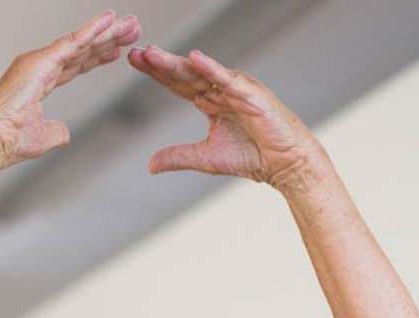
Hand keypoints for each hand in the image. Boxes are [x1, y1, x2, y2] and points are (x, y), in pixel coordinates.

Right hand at [0, 11, 141, 169]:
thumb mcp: (44, 137)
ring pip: (81, 43)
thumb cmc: (10, 142)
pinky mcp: (40, 61)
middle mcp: (39, 67)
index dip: (98, 57)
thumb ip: (57, 132)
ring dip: (108, 32)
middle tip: (132, 29)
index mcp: (39, 82)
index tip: (117, 51)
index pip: (75, 66)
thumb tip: (64, 134)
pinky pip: (73, 42)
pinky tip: (109, 19)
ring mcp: (39, 61)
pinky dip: (92, 29)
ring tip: (131, 24)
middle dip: (109, 40)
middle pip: (82, 50)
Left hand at [128, 45, 323, 189]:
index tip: (133, 60)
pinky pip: (227, 78)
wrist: (285, 165)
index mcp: (211, 102)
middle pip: (184, 74)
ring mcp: (236, 88)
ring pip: (201, 73)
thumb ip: (178, 156)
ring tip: (153, 54)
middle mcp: (221, 90)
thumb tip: (149, 166)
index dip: (156, 73)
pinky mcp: (250, 93)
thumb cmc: (252, 157)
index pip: (177, 84)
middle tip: (136, 51)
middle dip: (159, 63)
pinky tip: (193, 58)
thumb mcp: (206, 158)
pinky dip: (211, 68)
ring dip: (176, 63)